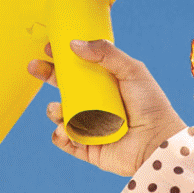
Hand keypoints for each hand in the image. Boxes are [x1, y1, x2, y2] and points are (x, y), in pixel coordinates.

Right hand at [27, 39, 187, 175]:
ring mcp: (91, 126)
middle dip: (46, 76)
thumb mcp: (132, 71)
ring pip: (60, 114)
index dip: (61, 58)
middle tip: (35, 67)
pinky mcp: (89, 148)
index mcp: (105, 84)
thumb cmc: (151, 106)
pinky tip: (63, 130)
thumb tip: (74, 44)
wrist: (158, 142)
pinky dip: (59, 135)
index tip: (48, 47)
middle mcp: (96, 104)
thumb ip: (106, 53)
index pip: (78, 68)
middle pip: (63, 87)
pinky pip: (65, 140)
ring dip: (53, 109)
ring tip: (58, 108)